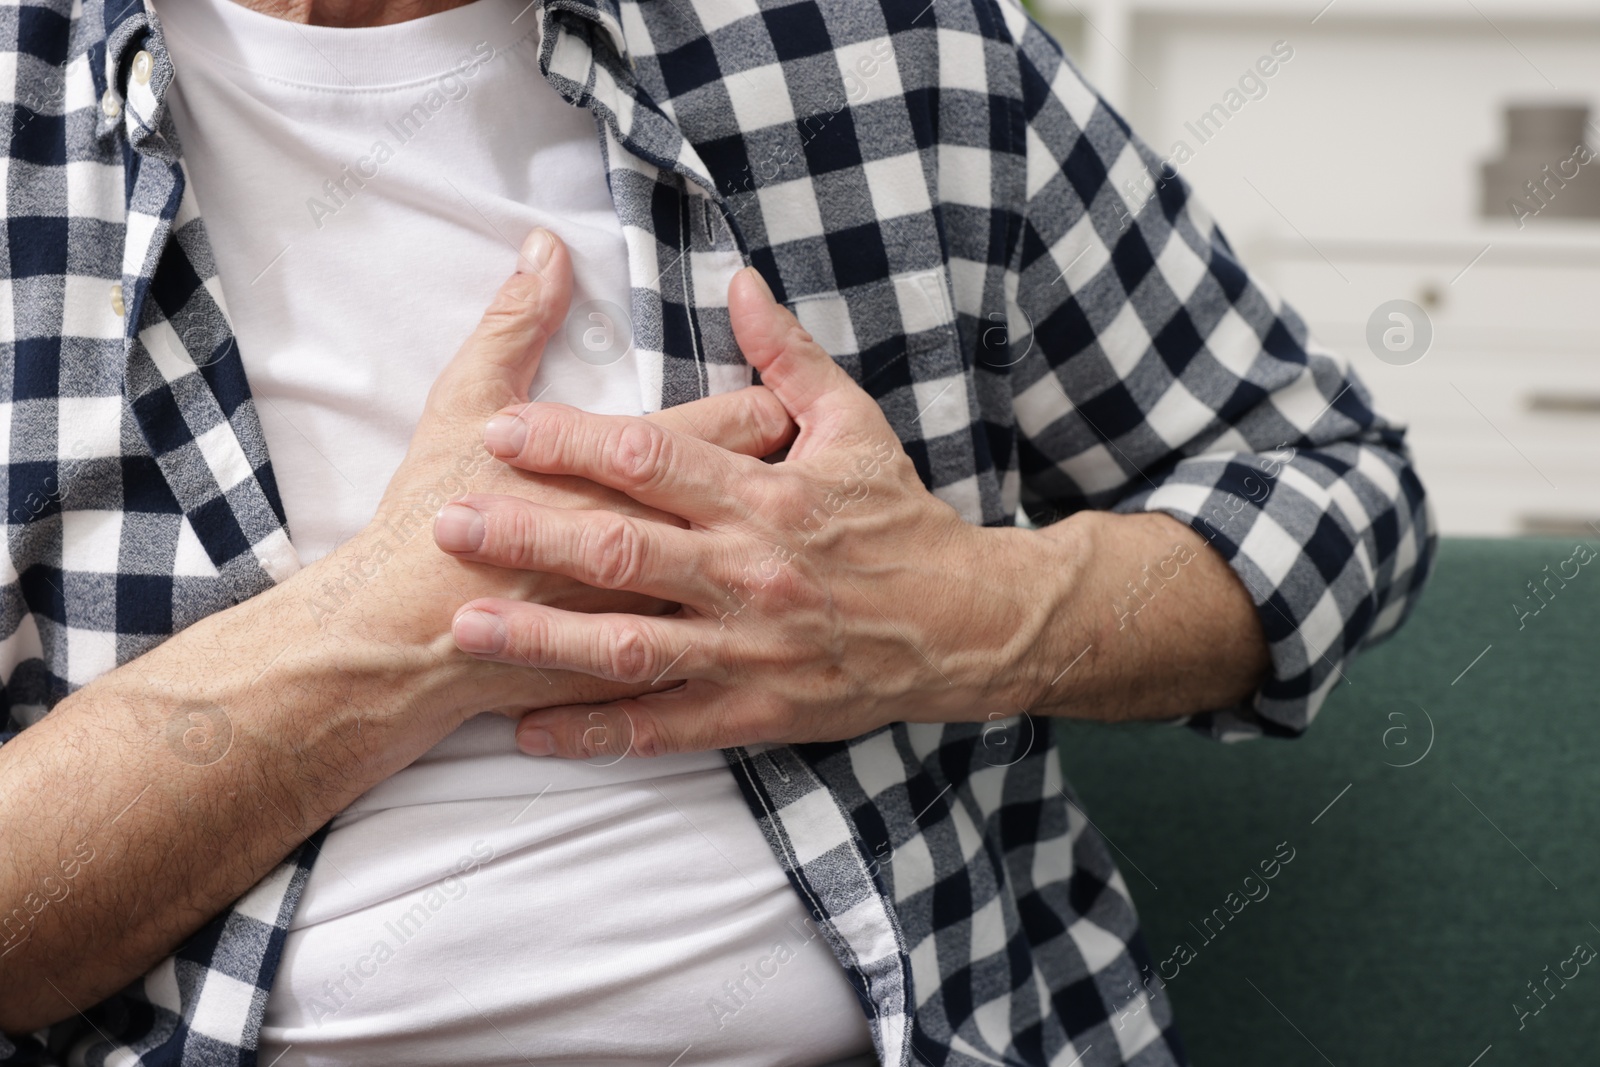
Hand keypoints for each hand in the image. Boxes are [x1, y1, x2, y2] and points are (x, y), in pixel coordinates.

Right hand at [308, 230, 794, 719]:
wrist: (396, 646)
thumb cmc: (425, 522)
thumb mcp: (463, 407)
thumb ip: (513, 324)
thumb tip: (545, 249)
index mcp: (626, 471)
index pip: (737, 422)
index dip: (768, 409)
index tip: (780, 405)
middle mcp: (660, 539)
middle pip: (760, 494)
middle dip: (787, 476)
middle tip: (803, 462)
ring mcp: (655, 610)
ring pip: (749, 572)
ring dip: (773, 550)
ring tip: (790, 535)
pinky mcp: (640, 670)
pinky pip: (712, 650)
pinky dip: (738, 627)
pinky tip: (749, 612)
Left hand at [436, 267, 1077, 756]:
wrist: (965, 624)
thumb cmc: (900, 520)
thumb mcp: (854, 425)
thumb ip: (787, 356)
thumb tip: (738, 282)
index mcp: (766, 494)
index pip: (651, 457)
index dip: (570, 442)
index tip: (502, 429)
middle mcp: (749, 570)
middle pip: (622, 549)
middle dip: (530, 535)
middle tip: (449, 521)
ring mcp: (750, 647)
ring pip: (630, 644)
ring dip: (543, 638)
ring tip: (466, 627)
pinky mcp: (755, 709)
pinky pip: (665, 724)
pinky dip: (596, 729)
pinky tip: (529, 729)